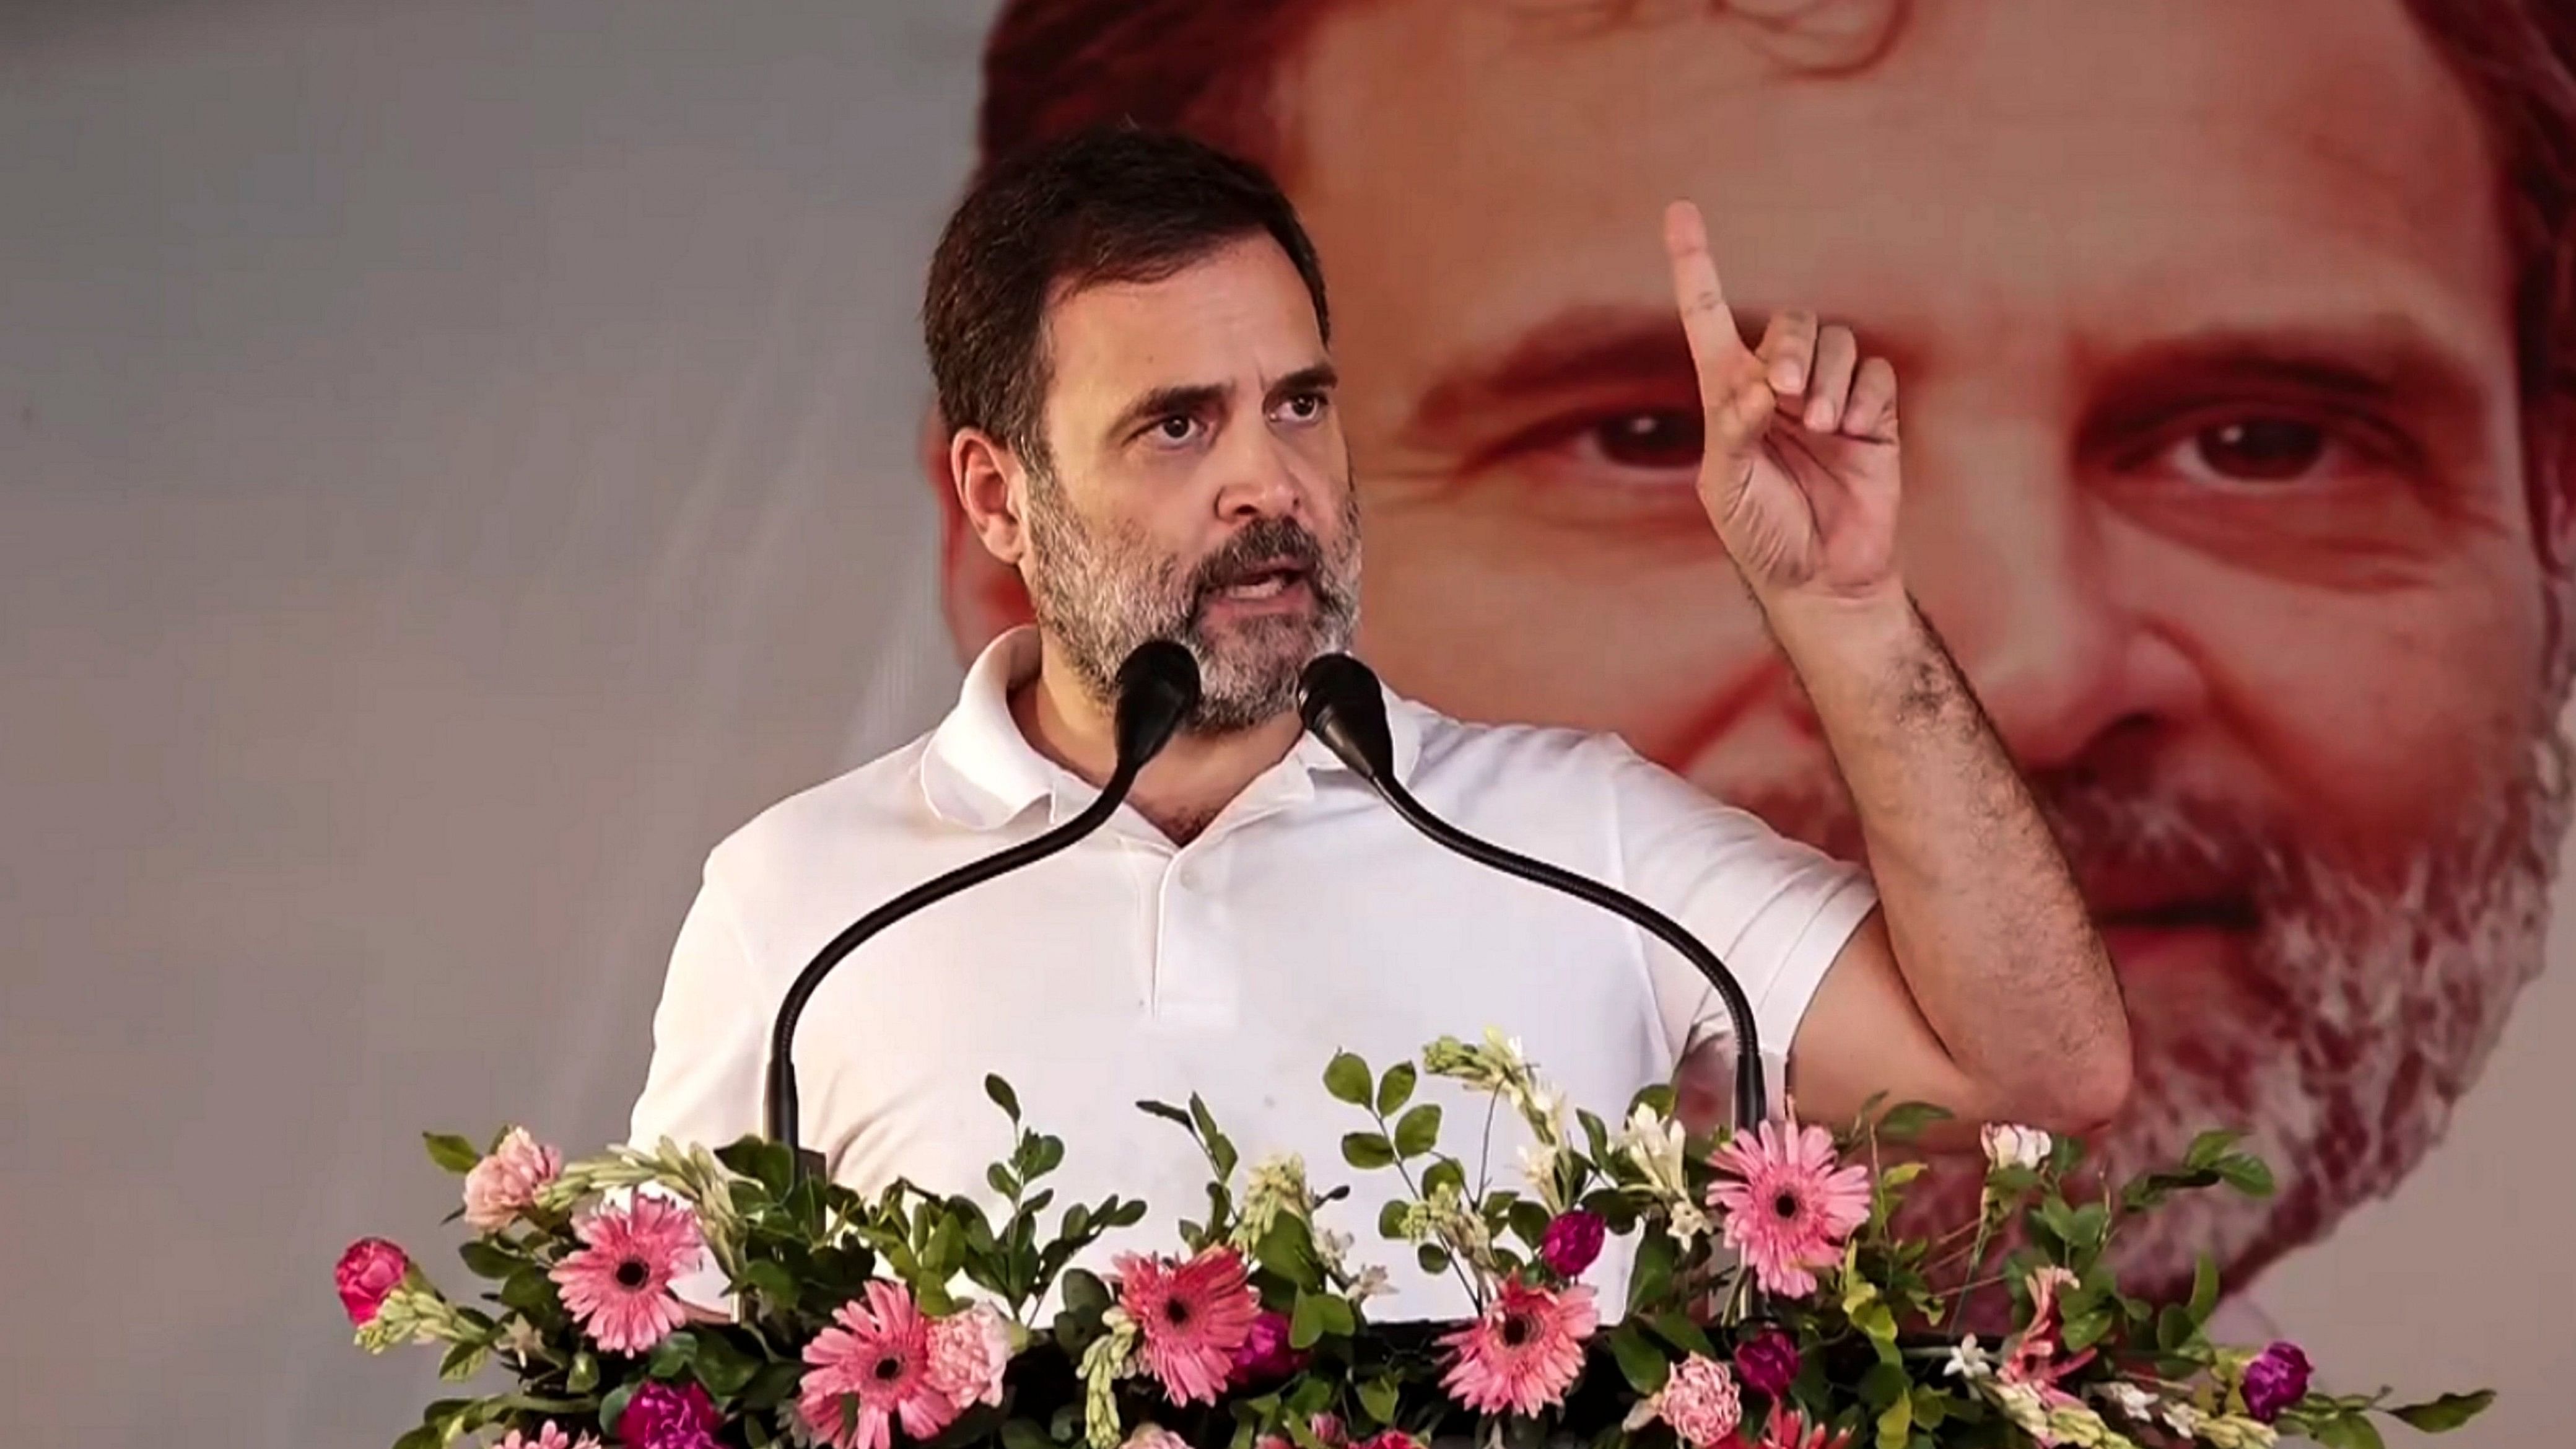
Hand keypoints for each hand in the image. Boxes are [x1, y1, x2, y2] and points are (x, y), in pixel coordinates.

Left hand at [1664, 200, 1901, 604]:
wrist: (1823, 579)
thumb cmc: (1762, 537)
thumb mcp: (1728, 490)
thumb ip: (1734, 432)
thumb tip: (1758, 385)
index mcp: (1728, 396)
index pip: (1708, 315)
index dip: (1695, 264)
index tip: (1679, 210)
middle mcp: (1778, 387)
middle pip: (1789, 324)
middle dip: (1789, 347)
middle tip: (1784, 392)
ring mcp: (1828, 398)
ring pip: (1836, 342)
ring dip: (1827, 376)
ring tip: (1823, 426)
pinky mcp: (1873, 416)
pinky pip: (1875, 373)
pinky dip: (1864, 395)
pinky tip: (1854, 432)